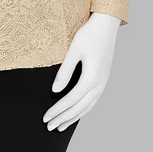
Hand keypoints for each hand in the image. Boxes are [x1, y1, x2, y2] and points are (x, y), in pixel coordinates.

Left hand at [42, 12, 120, 130]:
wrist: (106, 25)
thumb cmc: (89, 35)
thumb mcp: (74, 50)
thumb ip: (65, 71)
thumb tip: (55, 90)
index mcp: (91, 78)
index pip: (71, 100)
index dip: (58, 110)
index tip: (46, 117)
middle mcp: (99, 84)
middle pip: (79, 108)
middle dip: (63, 118)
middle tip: (49, 126)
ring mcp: (103, 83)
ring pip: (87, 107)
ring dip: (73, 117)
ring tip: (61, 125)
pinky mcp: (103, 79)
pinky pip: (92, 101)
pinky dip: (82, 110)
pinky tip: (76, 112)